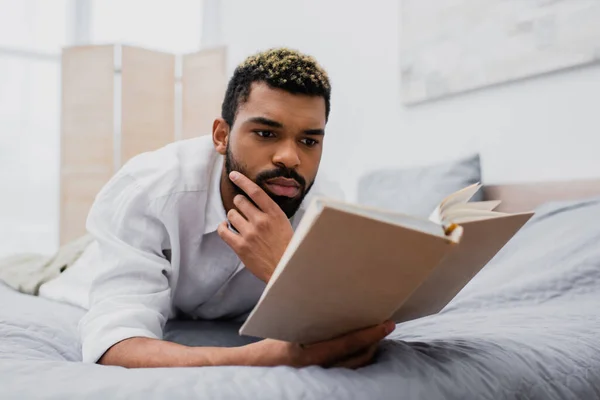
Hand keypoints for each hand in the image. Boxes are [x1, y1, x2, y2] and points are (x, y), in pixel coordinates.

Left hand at [217, 171, 293, 281]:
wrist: (285, 269)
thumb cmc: (287, 247)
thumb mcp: (284, 223)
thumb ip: (271, 212)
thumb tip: (257, 201)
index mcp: (274, 213)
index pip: (255, 191)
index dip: (242, 180)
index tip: (234, 175)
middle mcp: (261, 221)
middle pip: (240, 201)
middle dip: (239, 204)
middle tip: (244, 211)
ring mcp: (249, 233)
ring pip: (231, 214)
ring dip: (234, 217)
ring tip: (240, 224)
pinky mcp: (240, 246)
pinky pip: (223, 231)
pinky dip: (223, 227)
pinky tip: (227, 228)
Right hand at [239, 321, 395, 368]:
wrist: (253, 368)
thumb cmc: (267, 345)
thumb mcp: (284, 326)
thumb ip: (307, 318)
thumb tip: (323, 298)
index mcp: (308, 353)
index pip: (347, 344)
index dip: (370, 334)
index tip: (387, 323)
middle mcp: (317, 368)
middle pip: (358, 357)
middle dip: (375, 341)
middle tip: (386, 325)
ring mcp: (320, 375)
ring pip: (355, 365)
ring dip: (369, 349)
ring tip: (377, 334)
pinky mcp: (321, 379)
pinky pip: (346, 369)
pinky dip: (358, 357)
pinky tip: (362, 346)